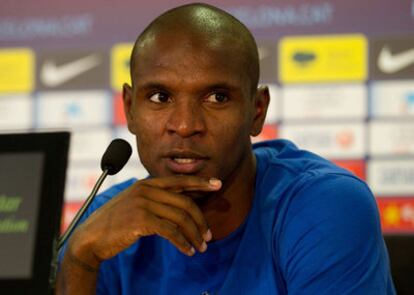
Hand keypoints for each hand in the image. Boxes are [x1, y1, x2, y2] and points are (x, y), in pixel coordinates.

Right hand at [67, 175, 220, 269]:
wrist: (90, 237)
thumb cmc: (115, 223)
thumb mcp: (135, 204)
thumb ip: (155, 200)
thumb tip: (181, 204)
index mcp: (147, 184)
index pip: (180, 181)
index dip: (200, 183)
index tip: (217, 184)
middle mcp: (147, 190)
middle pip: (185, 203)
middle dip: (201, 221)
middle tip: (208, 236)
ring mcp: (144, 203)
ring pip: (181, 218)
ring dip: (195, 235)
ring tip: (201, 247)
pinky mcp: (142, 220)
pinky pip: (171, 231)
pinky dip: (183, 242)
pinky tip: (187, 251)